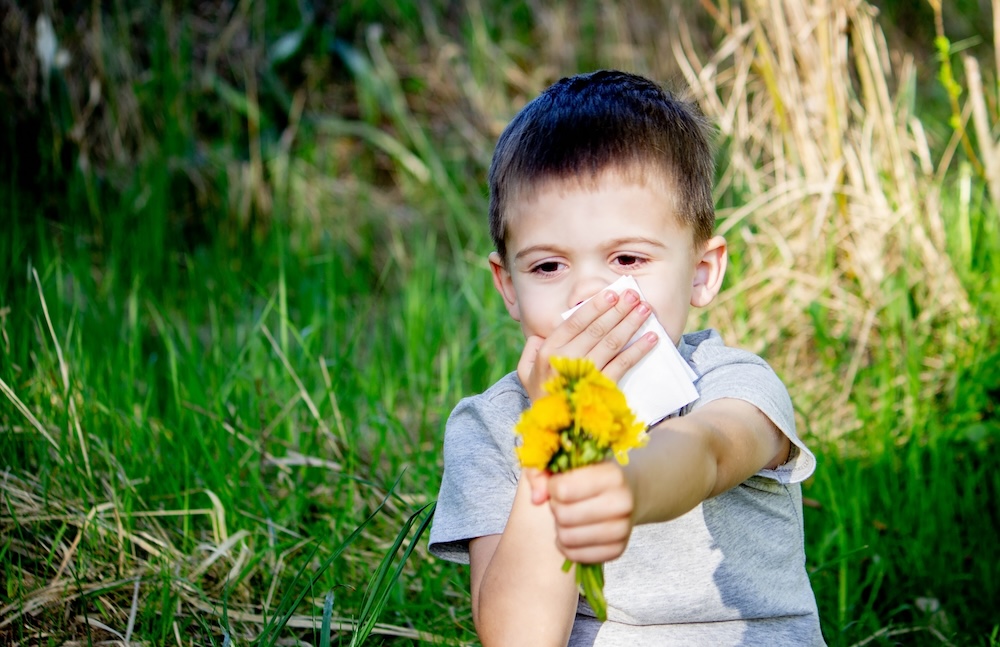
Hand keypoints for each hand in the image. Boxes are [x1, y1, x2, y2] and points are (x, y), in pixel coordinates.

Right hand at [517, 289, 658, 400]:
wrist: (555, 433)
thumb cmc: (543, 397)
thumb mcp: (525, 373)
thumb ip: (530, 350)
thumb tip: (540, 334)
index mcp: (548, 352)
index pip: (574, 323)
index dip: (594, 307)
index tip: (611, 293)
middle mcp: (566, 360)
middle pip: (597, 329)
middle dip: (618, 310)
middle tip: (634, 296)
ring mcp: (585, 374)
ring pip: (611, 342)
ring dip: (630, 323)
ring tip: (645, 310)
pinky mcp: (603, 388)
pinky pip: (623, 364)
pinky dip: (638, 350)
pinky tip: (651, 339)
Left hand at [528, 463, 634, 564]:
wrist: (621, 492)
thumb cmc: (588, 475)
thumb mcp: (563, 462)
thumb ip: (541, 471)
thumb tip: (537, 498)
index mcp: (612, 475)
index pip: (563, 490)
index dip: (552, 487)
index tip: (558, 483)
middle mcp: (623, 502)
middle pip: (564, 515)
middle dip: (556, 508)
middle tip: (563, 501)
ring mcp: (623, 528)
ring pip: (569, 538)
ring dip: (561, 527)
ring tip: (568, 515)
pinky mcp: (617, 549)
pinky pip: (576, 555)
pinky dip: (568, 546)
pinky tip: (573, 531)